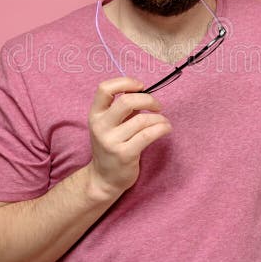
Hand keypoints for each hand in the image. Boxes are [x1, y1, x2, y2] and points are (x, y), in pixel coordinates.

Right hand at [86, 77, 172, 200]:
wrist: (104, 179)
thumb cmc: (111, 146)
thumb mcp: (109, 125)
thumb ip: (122, 109)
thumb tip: (144, 91)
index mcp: (95, 114)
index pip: (104, 88)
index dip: (125, 82)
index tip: (140, 86)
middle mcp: (101, 126)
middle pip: (127, 101)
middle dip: (148, 99)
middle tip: (157, 105)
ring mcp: (112, 141)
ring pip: (142, 119)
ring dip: (159, 117)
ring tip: (164, 121)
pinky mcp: (125, 154)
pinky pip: (148, 135)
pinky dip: (162, 128)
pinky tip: (165, 129)